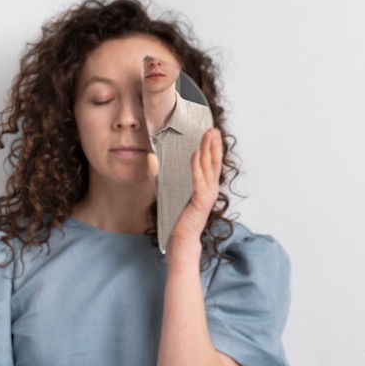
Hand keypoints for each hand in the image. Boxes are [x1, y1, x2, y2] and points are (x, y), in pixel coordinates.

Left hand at [167, 128, 222, 257]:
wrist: (181, 237)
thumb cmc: (175, 215)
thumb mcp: (164, 189)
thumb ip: (158, 173)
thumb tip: (150, 156)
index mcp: (206, 185)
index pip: (212, 162)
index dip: (213, 146)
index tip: (212, 132)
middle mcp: (210, 188)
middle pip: (214, 161)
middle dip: (213, 143)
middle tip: (213, 128)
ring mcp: (207, 194)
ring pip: (208, 167)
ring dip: (208, 149)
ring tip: (207, 135)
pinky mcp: (200, 200)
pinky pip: (198, 180)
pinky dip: (197, 166)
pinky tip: (195, 153)